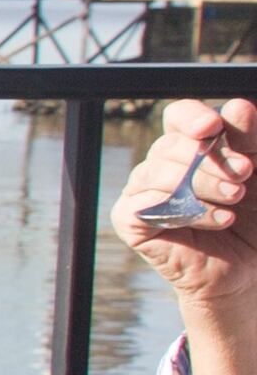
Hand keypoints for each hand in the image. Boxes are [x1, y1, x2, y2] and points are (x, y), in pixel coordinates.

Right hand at [121, 100, 256, 301]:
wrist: (249, 268)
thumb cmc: (254, 217)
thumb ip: (248, 139)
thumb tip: (238, 106)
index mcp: (189, 146)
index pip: (178, 117)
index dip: (192, 117)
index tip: (214, 126)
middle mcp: (160, 164)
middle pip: (170, 144)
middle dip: (210, 159)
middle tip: (245, 175)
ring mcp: (141, 191)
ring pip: (157, 171)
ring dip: (203, 183)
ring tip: (235, 200)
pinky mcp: (131, 220)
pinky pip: (149, 205)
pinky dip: (191, 211)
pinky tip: (221, 220)